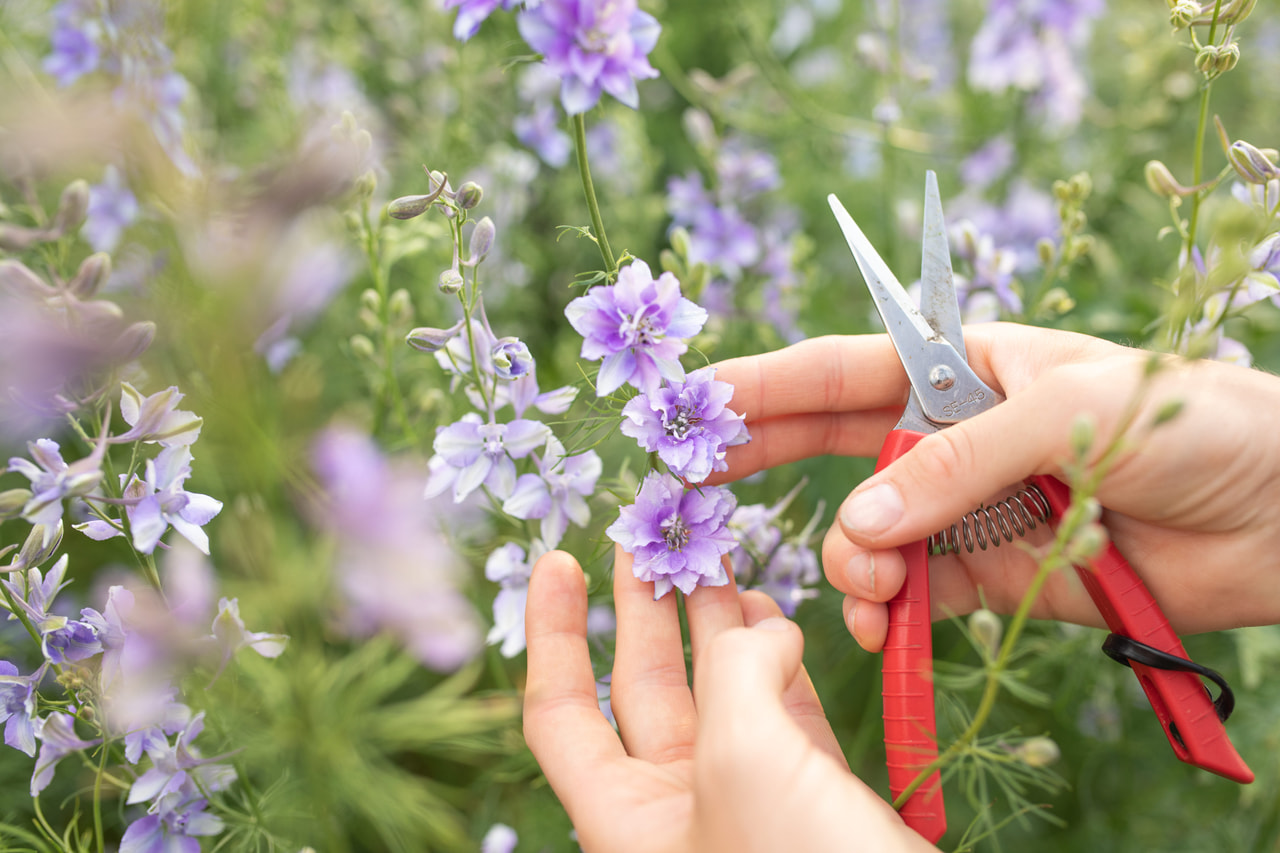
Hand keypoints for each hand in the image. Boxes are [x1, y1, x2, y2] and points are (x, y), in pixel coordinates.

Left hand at [522, 546, 936, 852]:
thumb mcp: (743, 761)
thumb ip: (735, 675)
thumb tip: (764, 631)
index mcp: (627, 819)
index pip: (560, 712)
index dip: (553, 633)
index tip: (558, 561)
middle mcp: (676, 810)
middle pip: (641, 687)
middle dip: (645, 608)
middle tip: (653, 532)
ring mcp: (747, 803)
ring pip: (718, 693)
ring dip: (717, 624)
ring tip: (716, 556)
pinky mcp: (814, 799)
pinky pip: (780, 711)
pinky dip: (777, 659)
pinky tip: (773, 614)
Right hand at [711, 323, 1279, 649]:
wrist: (1278, 513)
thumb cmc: (1184, 421)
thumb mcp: (1067, 412)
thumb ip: (957, 465)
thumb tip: (859, 526)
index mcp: (963, 369)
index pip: (842, 370)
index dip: (765, 383)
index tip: (695, 397)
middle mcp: (951, 436)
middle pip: (832, 444)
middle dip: (765, 461)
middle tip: (695, 481)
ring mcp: (966, 508)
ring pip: (868, 532)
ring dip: (850, 557)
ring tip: (867, 577)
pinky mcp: (987, 576)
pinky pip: (909, 592)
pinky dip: (881, 608)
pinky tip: (878, 618)